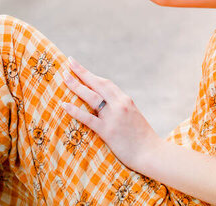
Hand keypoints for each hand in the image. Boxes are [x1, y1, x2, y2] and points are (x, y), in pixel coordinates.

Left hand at [61, 56, 160, 170]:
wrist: (151, 153)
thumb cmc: (142, 138)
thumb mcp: (133, 117)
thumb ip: (121, 109)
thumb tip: (106, 106)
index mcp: (126, 100)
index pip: (106, 83)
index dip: (92, 75)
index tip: (80, 67)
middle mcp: (120, 104)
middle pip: (98, 84)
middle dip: (82, 73)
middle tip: (69, 63)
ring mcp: (114, 117)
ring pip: (92, 97)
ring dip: (76, 86)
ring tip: (64, 78)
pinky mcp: (108, 131)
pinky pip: (88, 118)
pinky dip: (75, 110)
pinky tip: (64, 105)